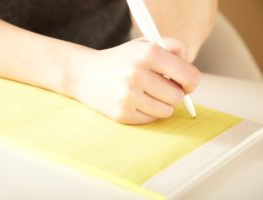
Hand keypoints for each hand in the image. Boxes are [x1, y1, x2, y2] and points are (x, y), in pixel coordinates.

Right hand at [71, 38, 200, 123]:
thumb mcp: (144, 43)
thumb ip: (172, 47)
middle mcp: (137, 73)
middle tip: (161, 88)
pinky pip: (151, 119)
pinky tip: (136, 102)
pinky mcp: (121, 113)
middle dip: (174, 94)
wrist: (84, 74)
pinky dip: (148, 112)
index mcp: (148, 53)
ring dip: (162, 105)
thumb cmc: (120, 60)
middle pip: (178, 97)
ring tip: (148, 95)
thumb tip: (189, 67)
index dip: (191, 82)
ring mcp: (128, 96)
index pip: (190, 76)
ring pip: (167, 111)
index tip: (184, 84)